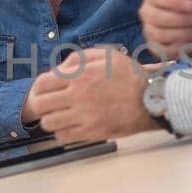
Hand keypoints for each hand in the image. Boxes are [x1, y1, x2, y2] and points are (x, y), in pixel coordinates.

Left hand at [28, 47, 158, 143]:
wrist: (150, 98)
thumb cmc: (129, 75)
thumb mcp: (105, 55)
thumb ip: (78, 58)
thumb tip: (59, 68)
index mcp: (79, 76)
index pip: (42, 84)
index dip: (41, 87)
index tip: (47, 89)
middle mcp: (77, 96)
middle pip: (41, 105)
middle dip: (42, 104)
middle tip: (50, 104)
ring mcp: (83, 116)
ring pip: (49, 123)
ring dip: (51, 119)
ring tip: (60, 116)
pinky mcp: (91, 132)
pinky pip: (63, 136)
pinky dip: (62, 132)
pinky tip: (71, 126)